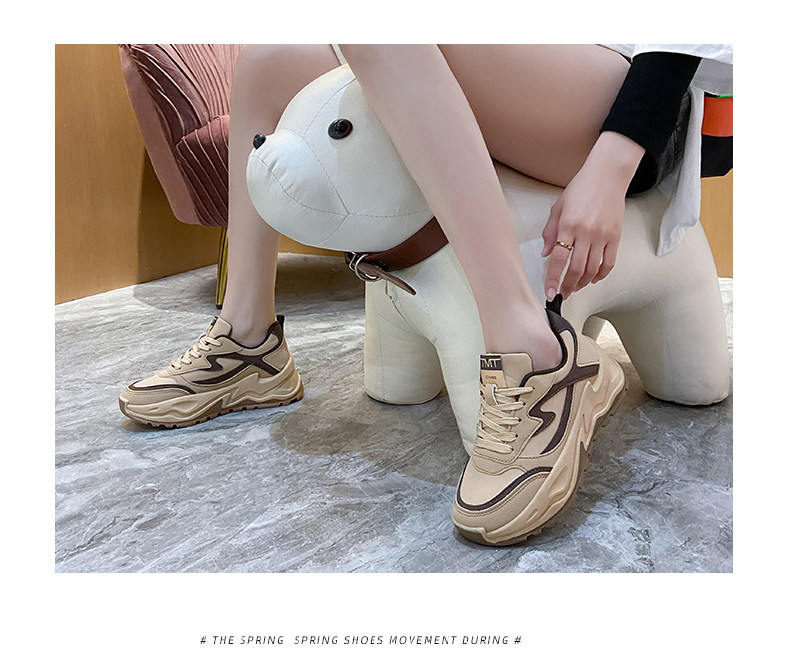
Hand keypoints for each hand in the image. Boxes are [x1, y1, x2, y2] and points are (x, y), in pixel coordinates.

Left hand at [541, 131, 644, 300]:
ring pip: (592, 269)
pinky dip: (600, 274)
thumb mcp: (558, 207)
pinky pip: (609, 263)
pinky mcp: (615, 236)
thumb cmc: (581, 188)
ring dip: (582, 283)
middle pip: (576, 269)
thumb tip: (546, 254)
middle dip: (568, 286)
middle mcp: (586, 232)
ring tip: (575, 287)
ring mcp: (603, 235)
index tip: (550, 293)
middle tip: (563, 294)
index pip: (559, 260)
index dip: (553, 279)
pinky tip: (593, 278)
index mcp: (568, 225)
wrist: (607, 175)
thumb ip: (550, 232)